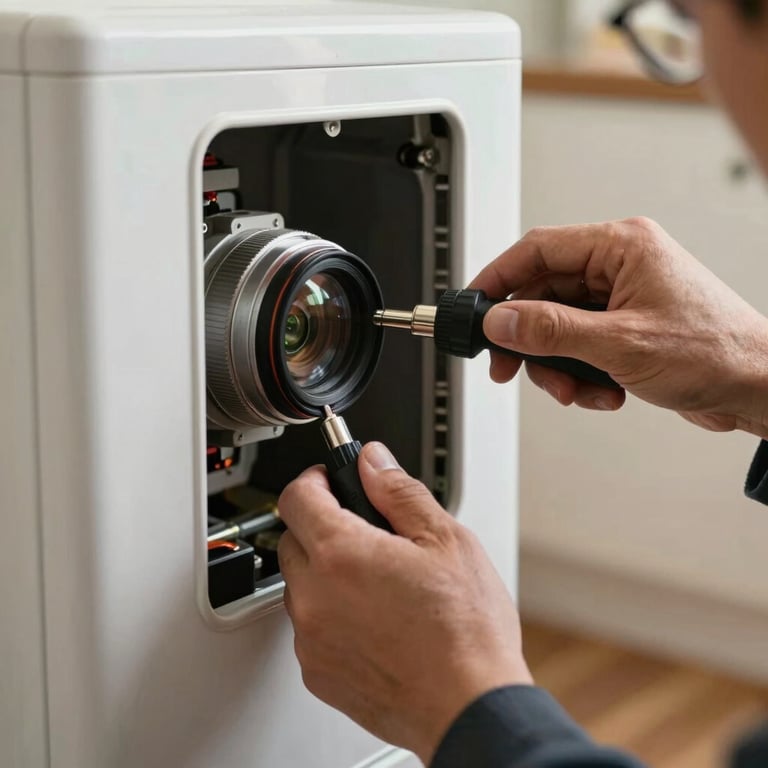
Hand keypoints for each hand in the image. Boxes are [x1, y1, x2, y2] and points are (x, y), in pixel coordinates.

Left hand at [277, 442, 530, 764]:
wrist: (470, 708)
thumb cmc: (465, 631)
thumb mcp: (446, 540)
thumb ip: (399, 491)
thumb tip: (373, 461)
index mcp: (342, 554)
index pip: (296, 496)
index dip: (314, 480)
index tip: (330, 482)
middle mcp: (314, 597)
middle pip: (294, 539)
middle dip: (323, 527)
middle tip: (367, 535)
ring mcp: (312, 640)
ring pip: (300, 586)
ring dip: (326, 574)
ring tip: (379, 583)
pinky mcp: (318, 674)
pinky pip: (310, 628)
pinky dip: (330, 616)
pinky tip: (375, 620)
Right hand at [471, 217, 767, 436]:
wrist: (759, 388)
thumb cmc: (716, 352)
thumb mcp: (620, 343)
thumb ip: (552, 331)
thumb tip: (502, 320)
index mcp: (622, 247)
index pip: (538, 249)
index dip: (498, 278)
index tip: (474, 306)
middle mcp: (620, 266)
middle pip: (542, 292)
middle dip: (527, 337)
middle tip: (508, 364)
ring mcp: (622, 297)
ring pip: (557, 324)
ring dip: (555, 364)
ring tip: (571, 390)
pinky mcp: (625, 326)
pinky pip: (578, 344)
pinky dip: (578, 373)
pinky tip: (601, 392)